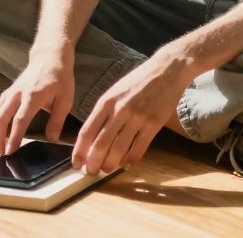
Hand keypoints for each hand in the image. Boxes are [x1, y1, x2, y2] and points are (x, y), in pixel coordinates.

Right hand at [0, 48, 75, 156]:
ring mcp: (9, 93)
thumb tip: (52, 140)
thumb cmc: (59, 77)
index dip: (14, 137)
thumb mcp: (66, 99)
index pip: (20, 119)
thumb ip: (57, 121)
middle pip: (0, 118)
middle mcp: (17, 94)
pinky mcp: (6, 94)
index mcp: (33, 95)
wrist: (49, 57)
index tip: (11, 152)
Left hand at [71, 51, 191, 174]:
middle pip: (101, 143)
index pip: (87, 131)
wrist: (166, 70)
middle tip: (89, 172)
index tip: (75, 162)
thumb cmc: (138, 80)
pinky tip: (127, 165)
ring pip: (119, 149)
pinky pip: (139, 148)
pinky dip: (131, 159)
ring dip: (110, 163)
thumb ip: (104, 110)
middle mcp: (119, 110)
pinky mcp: (153, 124)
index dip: (80, 150)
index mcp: (106, 101)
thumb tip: (93, 134)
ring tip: (106, 170)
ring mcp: (137, 118)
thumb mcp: (115, 90)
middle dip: (93, 162)